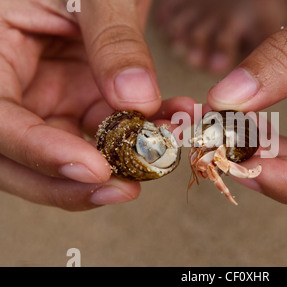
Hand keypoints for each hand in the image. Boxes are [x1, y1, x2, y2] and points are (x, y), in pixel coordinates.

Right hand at [0, 0, 194, 209]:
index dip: (43, 154)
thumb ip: (112, 39)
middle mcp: (16, 88)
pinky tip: (171, 121)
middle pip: (26, 161)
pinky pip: (109, 131)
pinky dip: (142, 135)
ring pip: (74, 153)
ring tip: (163, 150)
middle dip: (76, 184)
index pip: (2, 124)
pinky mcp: (81, 100)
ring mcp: (49, 98)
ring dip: (120, 161)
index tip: (94, 169)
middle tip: (126, 188)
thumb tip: (137, 99)